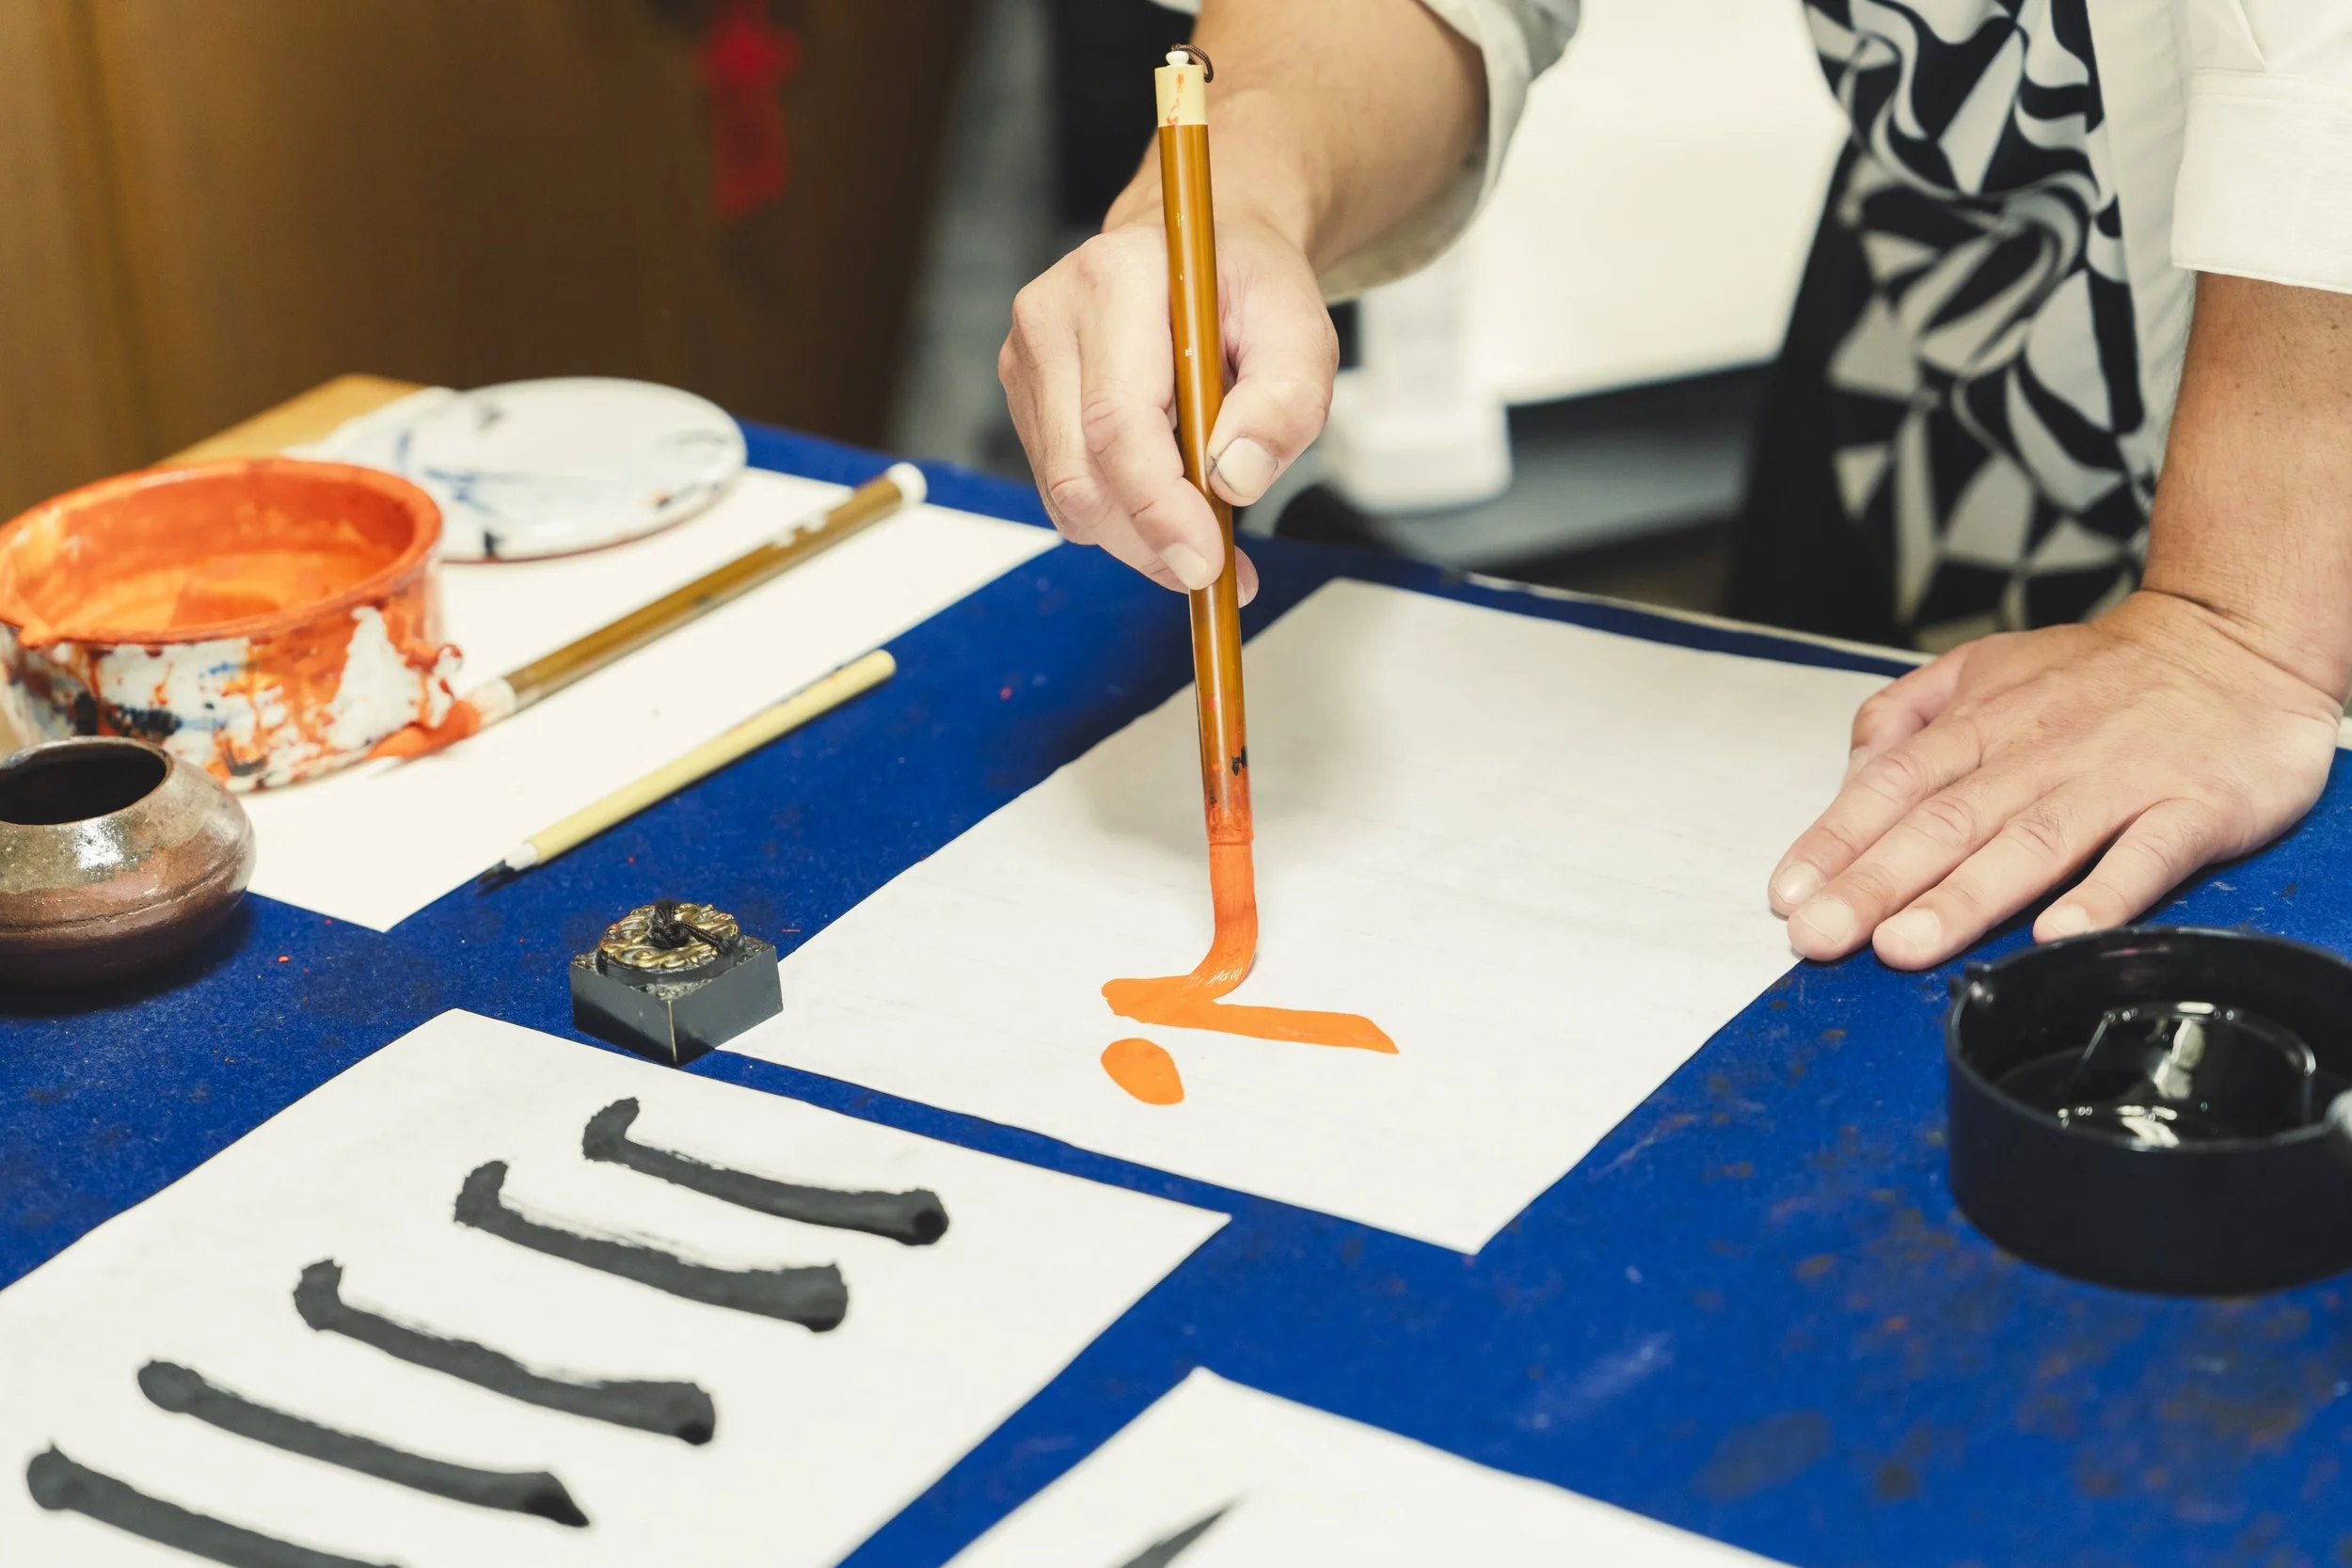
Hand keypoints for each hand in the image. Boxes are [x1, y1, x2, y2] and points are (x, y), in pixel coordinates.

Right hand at [998, 207, 1337, 601]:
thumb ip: (1285, 402)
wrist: (1198, 258)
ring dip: (1138, 536)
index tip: (1207, 560)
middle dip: (1150, 540)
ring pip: (1067, 496)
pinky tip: (1168, 500)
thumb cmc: (1246, 289)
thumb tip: (1236, 478)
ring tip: (1204, 526)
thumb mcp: (1302, 331)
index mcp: (1115, 278)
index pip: (1116, 420)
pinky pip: (1065, 492)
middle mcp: (1051, 315)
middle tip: (1216, 566)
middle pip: (1080, 473)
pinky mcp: (1027, 401)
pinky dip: (1121, 520)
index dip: (1159, 506)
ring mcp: (1027, 361)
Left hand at [1766, 590, 2342, 969]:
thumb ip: (1909, 712)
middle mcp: (2041, 751)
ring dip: (1964, 899)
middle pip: (1946, 821)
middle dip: (1875, 884)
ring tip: (1906, 946)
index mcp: (1984, 722)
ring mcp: (2118, 779)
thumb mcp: (1988, 665)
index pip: (1891, 784)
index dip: (1836, 841)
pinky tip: (2058, 936)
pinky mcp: (2195, 806)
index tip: (1789, 895)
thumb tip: (1851, 766)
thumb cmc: (2103, 673)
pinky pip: (2147, 855)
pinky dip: (2104, 895)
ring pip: (2031, 842)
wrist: (2237, 637)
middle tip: (1821, 938)